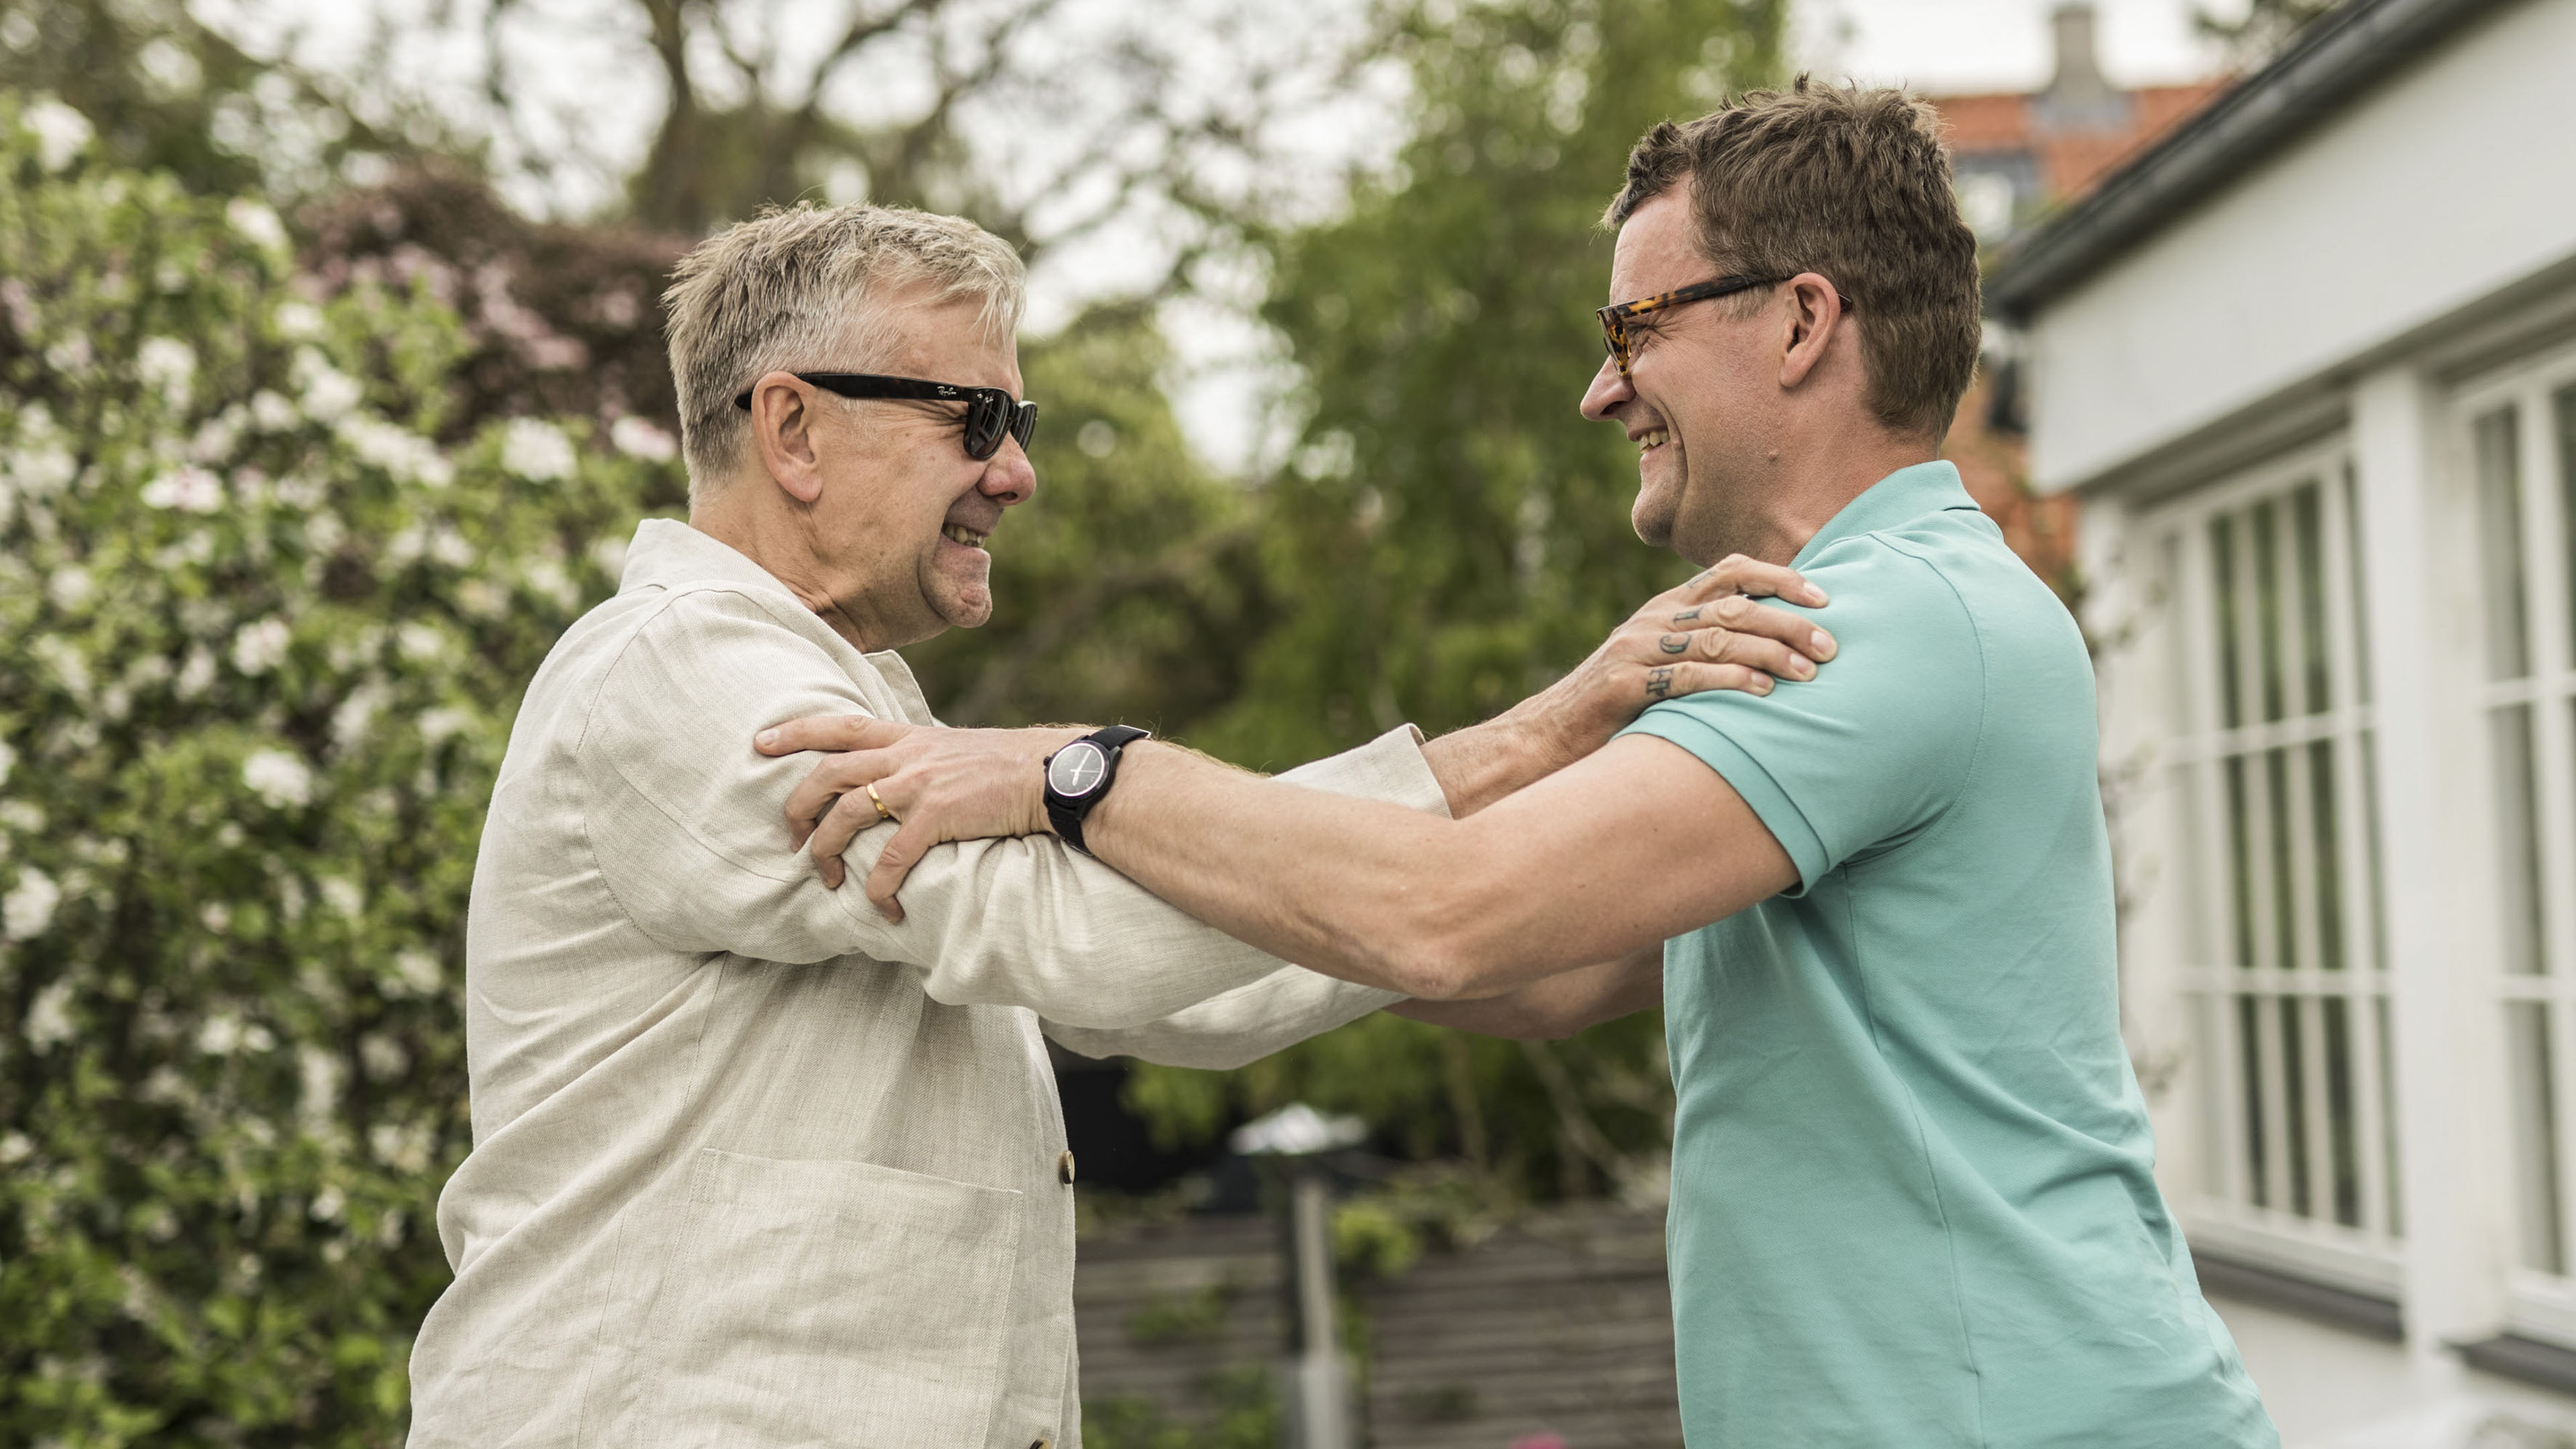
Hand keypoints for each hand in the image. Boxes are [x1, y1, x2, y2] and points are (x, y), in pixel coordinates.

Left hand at [753, 715, 1085, 915]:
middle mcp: (906, 755)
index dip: (795, 731)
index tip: (760, 742)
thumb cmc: (1008, 766)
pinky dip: (878, 886)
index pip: (839, 725)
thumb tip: (894, 782)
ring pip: (847, 812)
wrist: (1051, 774)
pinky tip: (881, 906)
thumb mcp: (954, 749)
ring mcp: (919, 784)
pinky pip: (891, 857)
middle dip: (797, 806)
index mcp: (907, 737)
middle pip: (827, 772)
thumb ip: (918, 759)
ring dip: (827, 849)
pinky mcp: (938, 816)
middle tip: (791, 839)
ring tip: (828, 877)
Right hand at [1520, 554, 1833, 769]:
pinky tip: (1763, 691)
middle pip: (1734, 604)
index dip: (1780, 578)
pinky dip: (1729, 679)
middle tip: (1831, 645)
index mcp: (1665, 607)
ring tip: (1809, 673)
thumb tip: (1772, 648)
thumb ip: (1702, 648)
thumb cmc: (1616, 708)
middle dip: (1789, 621)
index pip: (1730, 571)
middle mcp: (1652, 619)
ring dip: (1770, 652)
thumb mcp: (1659, 664)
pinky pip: (1686, 676)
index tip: (1825, 596)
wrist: (1549, 736)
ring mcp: (1636, 649)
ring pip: (1717, 637)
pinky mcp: (1624, 684)